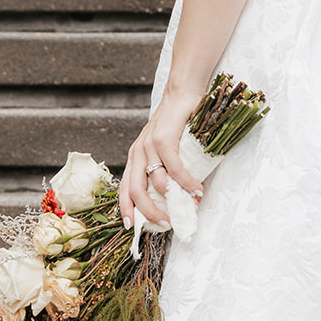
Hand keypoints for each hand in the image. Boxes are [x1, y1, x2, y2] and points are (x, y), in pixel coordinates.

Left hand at [119, 88, 205, 228]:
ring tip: (190, 205)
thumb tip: (173, 196)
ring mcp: (149, 145)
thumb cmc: (176, 122)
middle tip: (165, 224)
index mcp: (135, 157)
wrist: (182, 93)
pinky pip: (174, 168)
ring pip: (155, 182)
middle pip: (136, 191)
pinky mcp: (164, 139)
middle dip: (149, 212)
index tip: (132, 227)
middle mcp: (137, 152)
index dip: (126, 209)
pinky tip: (196, 189)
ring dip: (174, 198)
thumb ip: (162, 166)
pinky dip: (186, 182)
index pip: (124, 188)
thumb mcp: (161, 146)